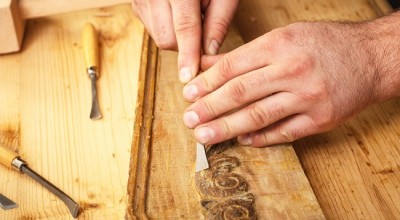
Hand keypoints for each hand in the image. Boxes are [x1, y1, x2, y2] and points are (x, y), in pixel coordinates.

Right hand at [131, 0, 238, 82]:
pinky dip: (167, 28)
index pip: (183, 27)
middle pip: (166, 38)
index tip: (188, 76)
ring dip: (177, 36)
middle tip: (202, 30)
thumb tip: (209, 51)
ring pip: (158, 36)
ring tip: (190, 14)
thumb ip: (218, 20)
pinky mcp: (137, 3)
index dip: (188, 53)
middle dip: (185, 45)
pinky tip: (176, 12)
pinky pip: (152, 28)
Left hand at [182, 21, 389, 146]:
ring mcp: (307, 97)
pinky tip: (242, 140)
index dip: (206, 83)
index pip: (232, 67)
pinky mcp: (321, 119)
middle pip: (240, 93)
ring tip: (205, 135)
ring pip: (258, 116)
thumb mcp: (283, 37)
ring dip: (226, 128)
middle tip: (189, 120)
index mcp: (279, 45)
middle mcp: (292, 70)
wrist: (371, 57)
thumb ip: (244, 54)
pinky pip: (283, 133)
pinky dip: (260, 138)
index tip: (189, 94)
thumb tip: (207, 66)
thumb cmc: (324, 44)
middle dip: (209, 108)